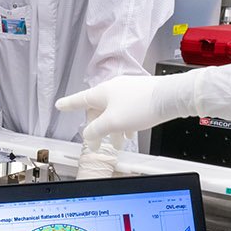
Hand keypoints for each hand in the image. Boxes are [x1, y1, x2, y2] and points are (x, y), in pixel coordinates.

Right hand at [57, 59, 230, 147]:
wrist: (171, 97)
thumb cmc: (141, 107)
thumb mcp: (113, 123)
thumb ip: (96, 130)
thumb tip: (87, 134)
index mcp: (102, 92)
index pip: (79, 99)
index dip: (68, 104)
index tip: (59, 105)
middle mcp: (113, 88)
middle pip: (97, 107)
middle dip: (97, 125)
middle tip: (97, 140)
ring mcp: (128, 90)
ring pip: (113, 110)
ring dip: (113, 127)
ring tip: (118, 143)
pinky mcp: (141, 94)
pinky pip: (126, 109)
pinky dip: (124, 122)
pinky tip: (131, 132)